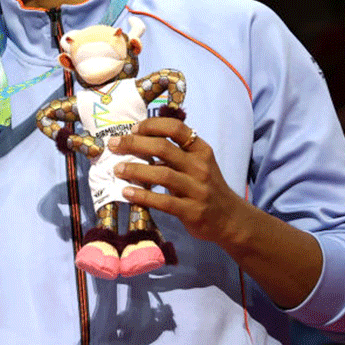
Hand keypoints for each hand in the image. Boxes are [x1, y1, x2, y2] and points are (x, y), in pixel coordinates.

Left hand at [109, 117, 249, 247]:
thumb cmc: (206, 188)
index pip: (176, 128)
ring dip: (135, 169)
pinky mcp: (192, 211)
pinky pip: (163, 201)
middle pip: (163, 148)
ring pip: (162, 174)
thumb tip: (139, 140)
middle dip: (134, 144)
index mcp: (201, 150)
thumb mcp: (198, 164)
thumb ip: (176, 153)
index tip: (132, 129)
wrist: (230, 219)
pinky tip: (127, 192)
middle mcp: (200, 167)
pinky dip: (142, 196)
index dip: (151, 125)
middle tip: (115, 145)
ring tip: (117, 169)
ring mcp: (197, 189)